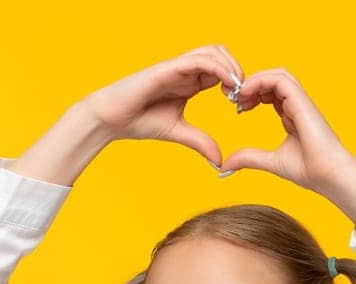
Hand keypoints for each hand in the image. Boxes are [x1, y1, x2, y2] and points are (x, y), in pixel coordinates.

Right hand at [80, 46, 244, 168]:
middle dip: (238, 70)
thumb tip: (220, 160)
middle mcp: (185, 70)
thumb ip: (200, 142)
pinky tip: (227, 84)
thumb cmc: (138, 121)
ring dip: (230, 65)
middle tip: (244, 94)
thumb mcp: (178, 132)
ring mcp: (176, 67)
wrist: (111, 119)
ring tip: (238, 88)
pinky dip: (218, 68)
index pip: (220, 71)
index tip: (242, 103)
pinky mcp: (168, 68)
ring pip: (213, 51)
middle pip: (221, 55)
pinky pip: (198, 60)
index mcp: (189, 82)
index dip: (236, 82)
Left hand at [220, 68, 355, 192]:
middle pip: (273, 80)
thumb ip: (249, 158)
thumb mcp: (270, 161)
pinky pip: (281, 80)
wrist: (328, 175)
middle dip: (252, 85)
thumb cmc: (309, 170)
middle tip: (235, 99)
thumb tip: (226, 165)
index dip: (252, 95)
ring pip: (278, 75)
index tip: (238, 108)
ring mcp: (301, 102)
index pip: (271, 93)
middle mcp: (297, 105)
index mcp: (292, 116)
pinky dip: (262, 81)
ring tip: (240, 94)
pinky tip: (247, 93)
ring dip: (256, 80)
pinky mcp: (302, 101)